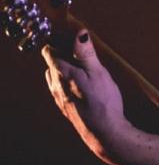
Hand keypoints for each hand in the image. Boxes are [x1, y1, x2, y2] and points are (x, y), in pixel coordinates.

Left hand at [42, 29, 130, 164]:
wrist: (104, 131)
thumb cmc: (102, 100)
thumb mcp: (98, 72)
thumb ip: (86, 52)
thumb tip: (79, 33)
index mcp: (62, 73)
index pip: (48, 52)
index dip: (58, 42)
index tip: (70, 38)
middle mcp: (56, 85)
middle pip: (51, 64)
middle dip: (63, 55)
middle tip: (82, 53)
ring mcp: (59, 98)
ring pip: (55, 78)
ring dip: (66, 70)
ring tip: (84, 70)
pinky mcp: (66, 108)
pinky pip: (61, 90)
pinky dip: (69, 84)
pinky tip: (84, 87)